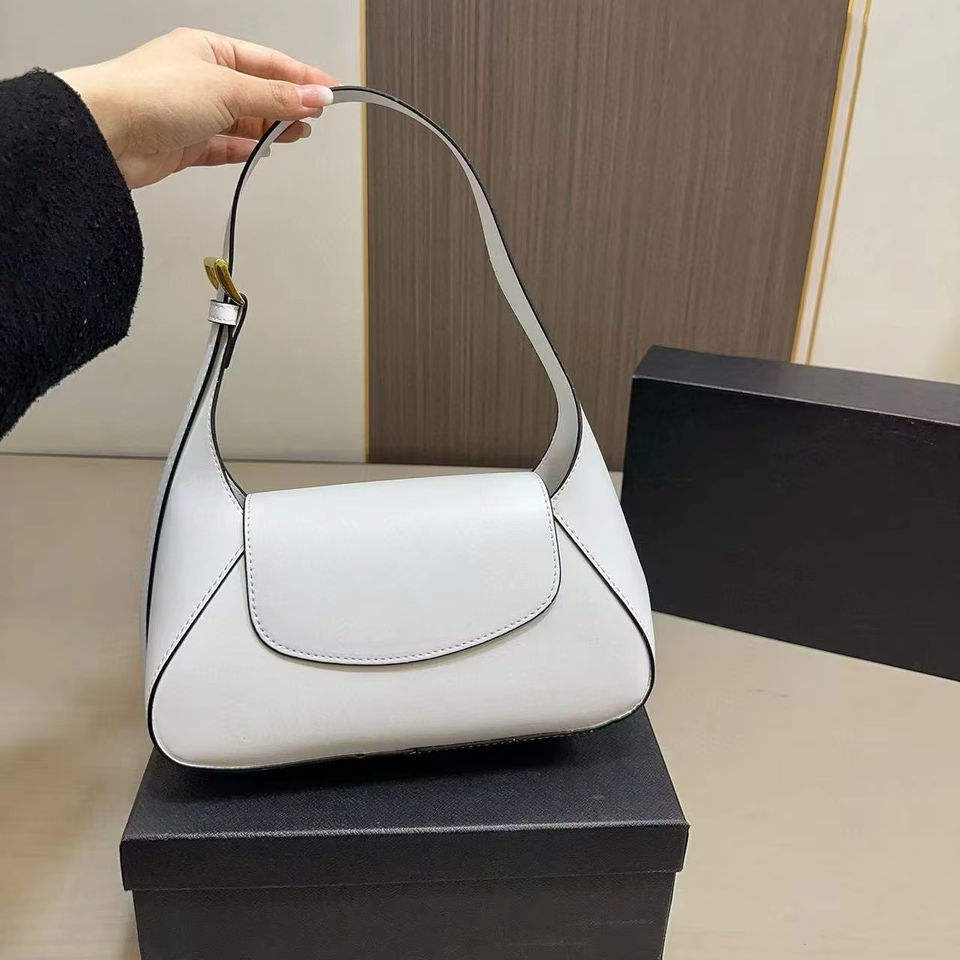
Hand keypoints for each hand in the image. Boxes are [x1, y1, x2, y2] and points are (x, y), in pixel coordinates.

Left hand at [57, 27, 337, 188]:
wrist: (105, 134)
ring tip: (296, 135)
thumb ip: (274, 97)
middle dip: (288, 105)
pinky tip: (262, 151)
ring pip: (243, 121)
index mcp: (207, 49)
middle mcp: (199, 78)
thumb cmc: (148, 95)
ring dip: (270, 129)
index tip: (329, 90)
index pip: (267, 62)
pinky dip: (245, 149)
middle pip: (257, 92)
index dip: (301, 77)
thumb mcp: (226, 88)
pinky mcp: (185, 145)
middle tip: (315, 117)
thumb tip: (314, 97)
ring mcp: (192, 113)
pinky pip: (224, 146)